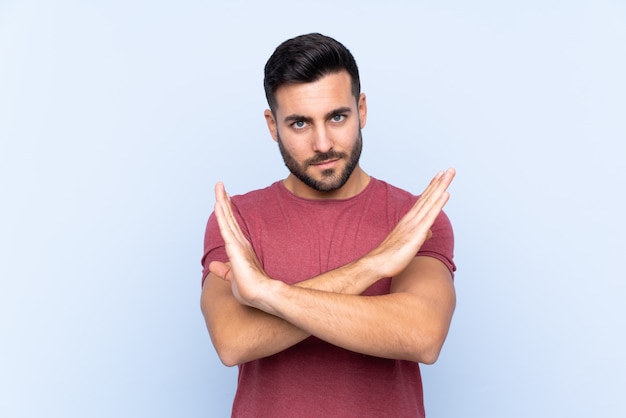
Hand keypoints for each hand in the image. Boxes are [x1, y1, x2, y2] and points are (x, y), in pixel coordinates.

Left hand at [209, 182, 270, 306]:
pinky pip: (226, 227)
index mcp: (240, 248)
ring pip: (227, 218)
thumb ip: (222, 270)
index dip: (226, 212)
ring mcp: (238, 243)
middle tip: (220, 185)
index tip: (223, 199)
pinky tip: (218, 203)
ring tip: (219, 186)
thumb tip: (211, 265)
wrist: (259, 295)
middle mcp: (240, 242)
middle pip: (229, 217)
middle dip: (224, 200)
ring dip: (222, 201)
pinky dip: (221, 215)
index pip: (230, 226)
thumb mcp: (231, 277)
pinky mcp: (235, 248)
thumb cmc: (249, 289)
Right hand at [364, 168, 454, 277]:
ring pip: (430, 202)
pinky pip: (430, 216)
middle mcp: (411, 218)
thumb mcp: (409, 243)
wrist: (378, 264)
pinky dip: (438, 203)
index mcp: (409, 220)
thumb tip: (430, 231)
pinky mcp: (417, 233)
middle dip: (440, 182)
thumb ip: (420, 234)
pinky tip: (446, 193)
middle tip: (450, 170)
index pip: (423, 200)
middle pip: (428, 197)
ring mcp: (414, 224)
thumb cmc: (391, 256)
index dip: (432, 187)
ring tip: (449, 174)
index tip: (439, 176)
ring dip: (440, 187)